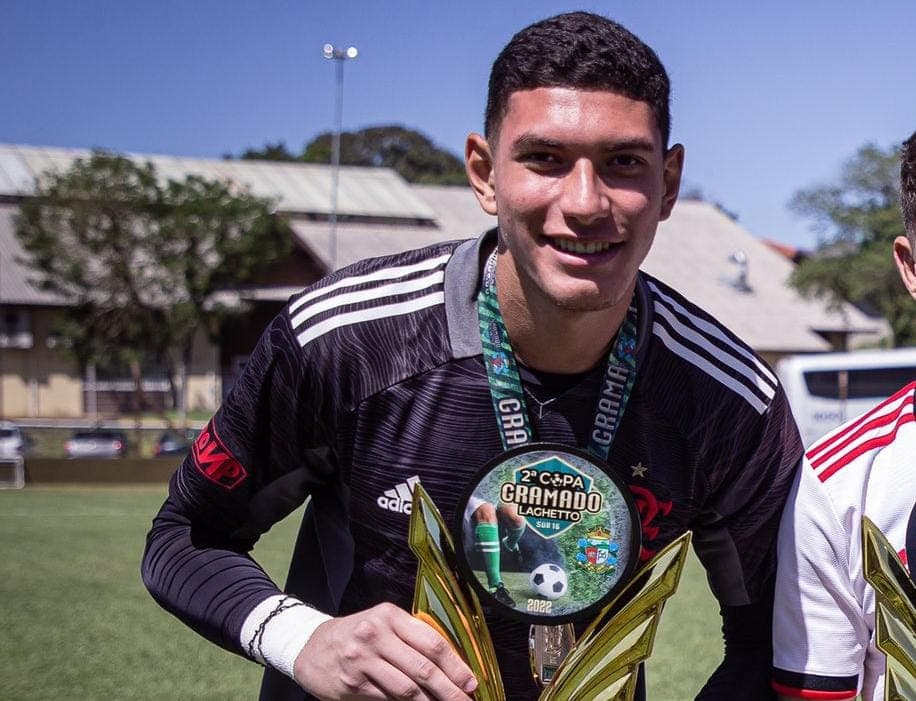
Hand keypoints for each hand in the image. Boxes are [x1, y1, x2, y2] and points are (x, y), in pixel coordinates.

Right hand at [293, 602, 477, 699]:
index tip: (471, 682)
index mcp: (389, 615)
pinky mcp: (352, 685)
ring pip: (408, 689)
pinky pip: (388, 700)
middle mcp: (375, 635)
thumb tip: (452, 666)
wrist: (310, 647)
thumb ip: (411, 638)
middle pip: (423, 669)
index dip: (456, 666)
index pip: (431, 642)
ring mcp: (362, 661)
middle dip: (450, 690)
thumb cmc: (356, 635)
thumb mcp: (382, 624)